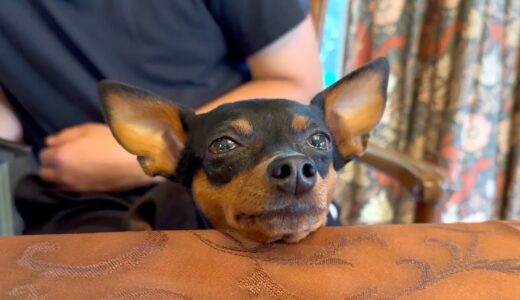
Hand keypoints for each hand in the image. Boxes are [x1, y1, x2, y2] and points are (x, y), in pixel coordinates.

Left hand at [39, 123, 160, 192]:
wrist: (136, 161)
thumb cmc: (113, 141)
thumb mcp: (88, 129)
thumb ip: (65, 135)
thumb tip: (49, 142)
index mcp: (62, 156)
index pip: (43, 156)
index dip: (52, 149)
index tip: (61, 146)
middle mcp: (64, 176)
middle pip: (45, 174)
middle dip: (51, 165)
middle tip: (64, 157)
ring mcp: (76, 187)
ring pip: (57, 184)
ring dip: (60, 176)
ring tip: (73, 167)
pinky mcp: (87, 194)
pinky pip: (71, 190)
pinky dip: (72, 183)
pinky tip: (83, 175)